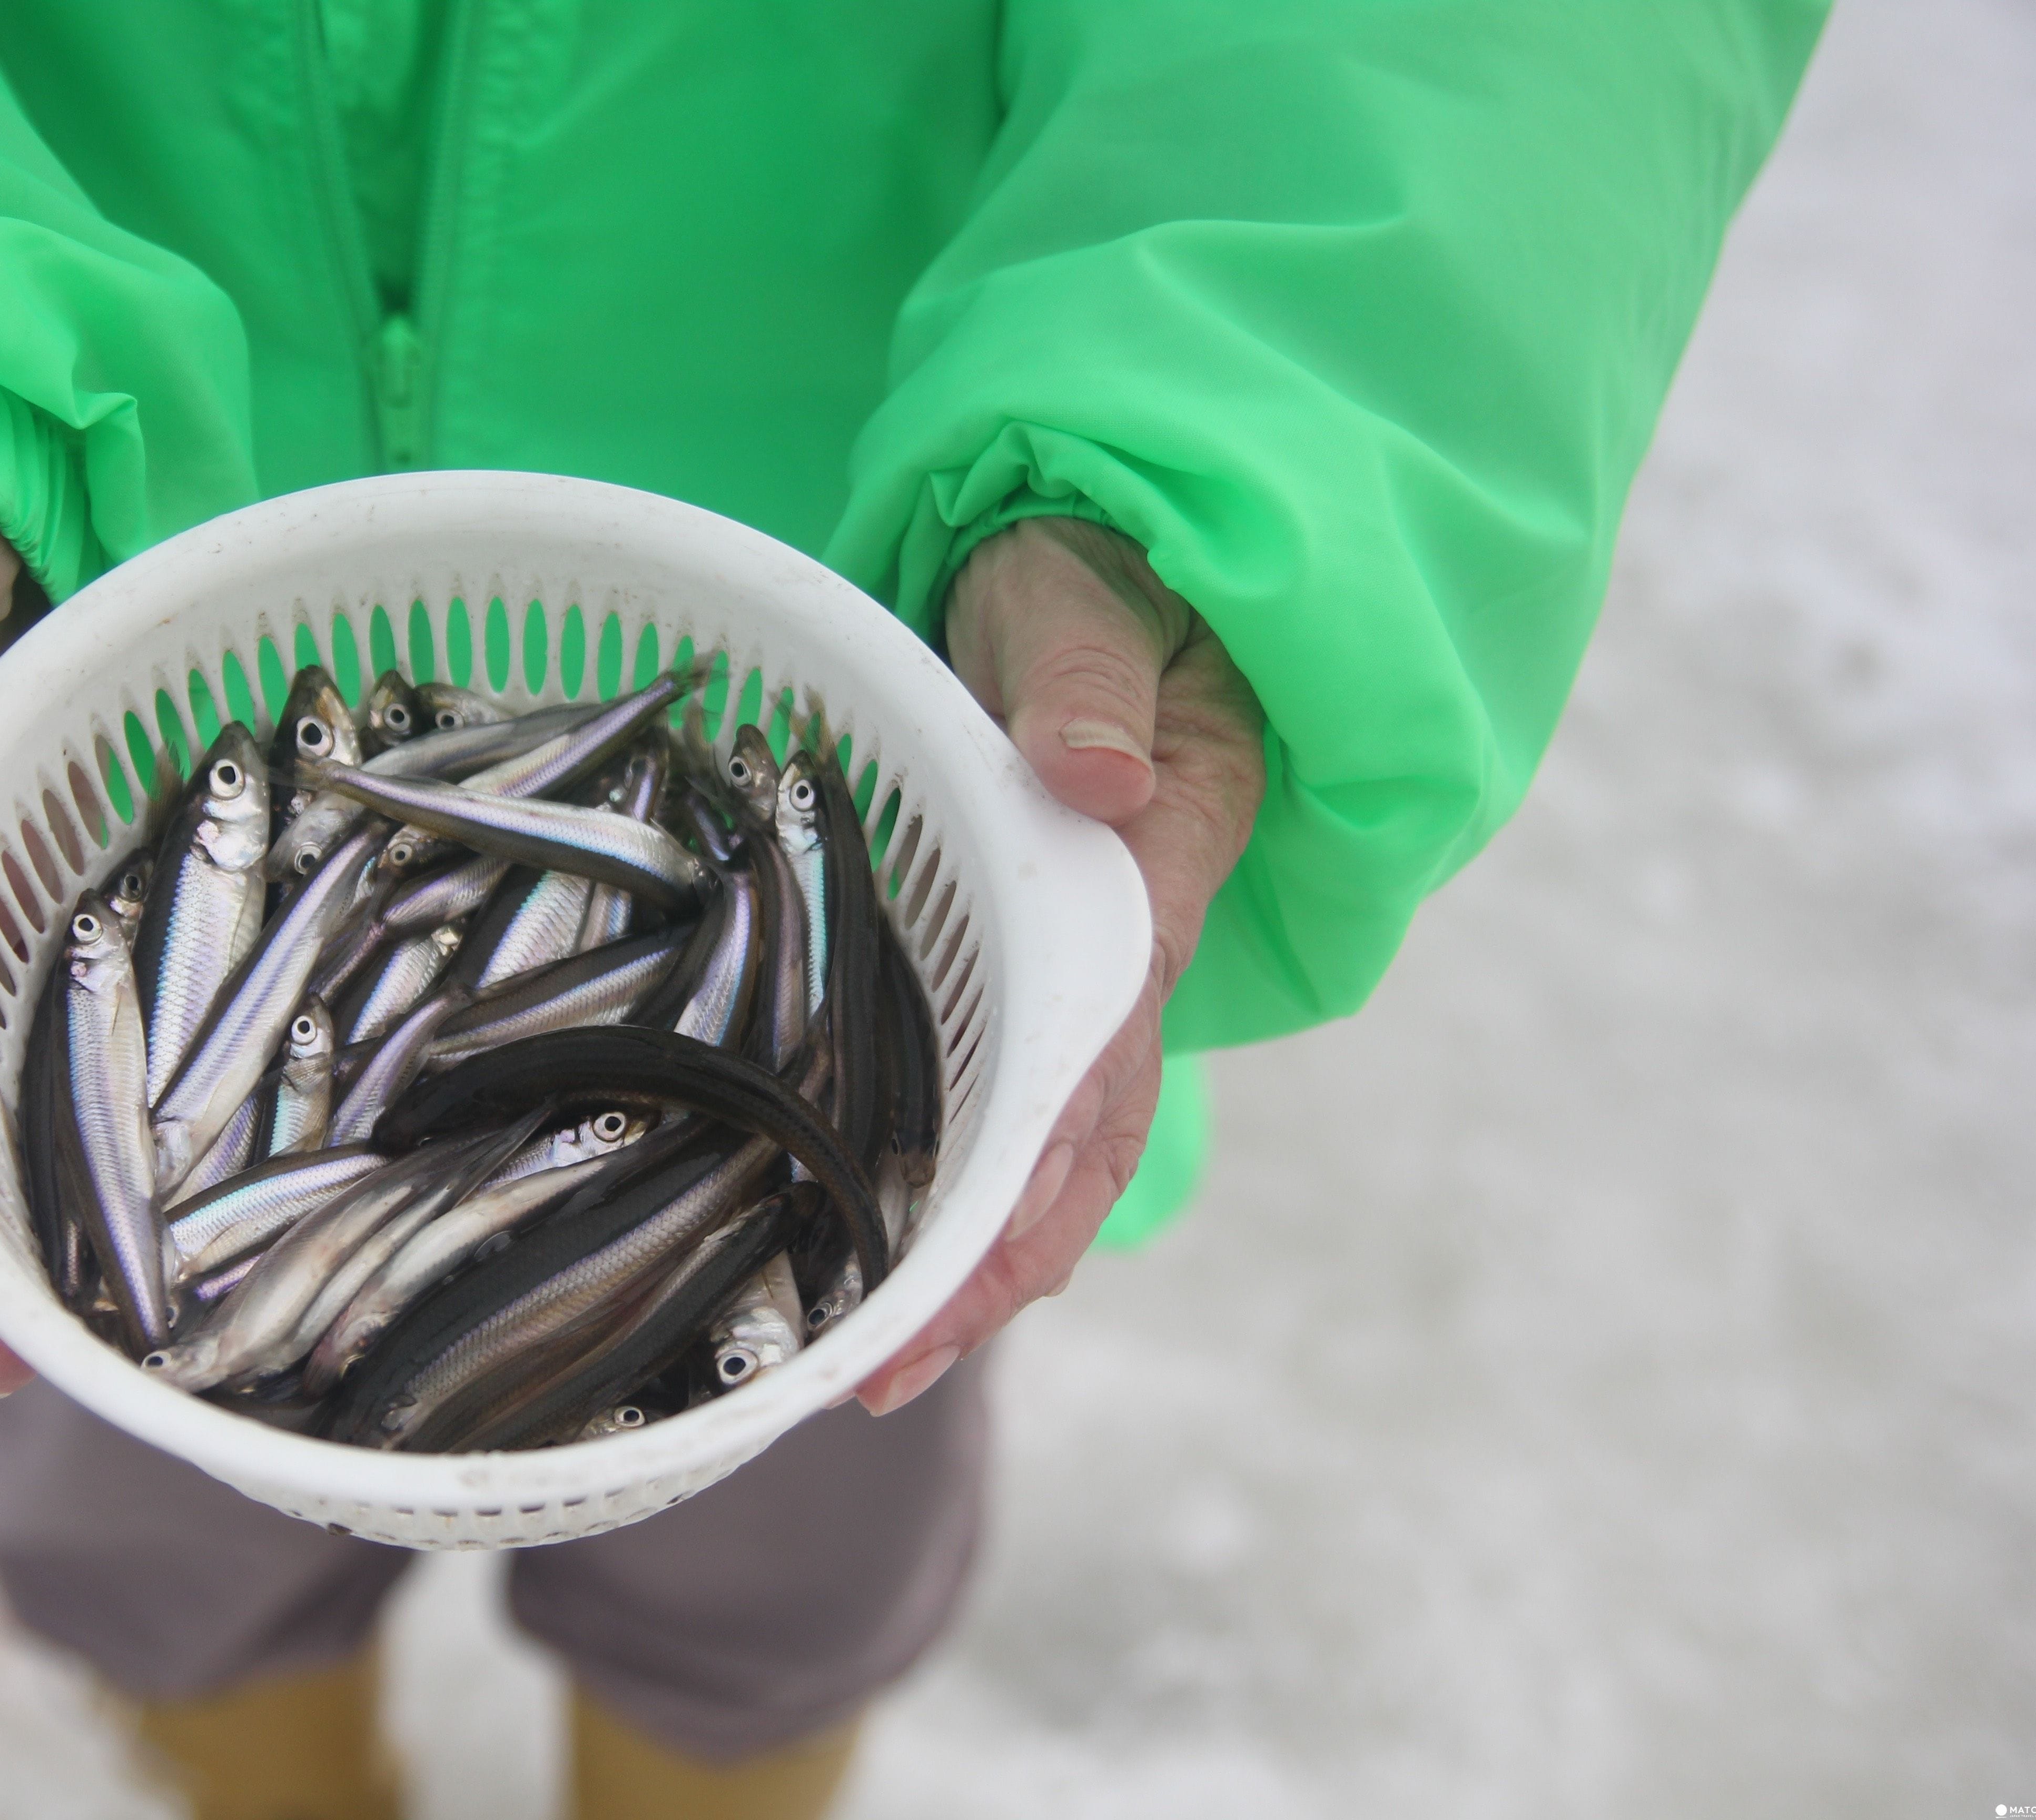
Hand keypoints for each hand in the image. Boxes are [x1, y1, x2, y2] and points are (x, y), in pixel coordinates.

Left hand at [856, 518, 1264, 1413]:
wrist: (1112, 561)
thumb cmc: (1092, 571)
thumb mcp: (1080, 595)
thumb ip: (1084, 674)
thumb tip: (1091, 774)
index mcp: (1155, 861)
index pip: (1097, 1044)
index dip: (1030, 1172)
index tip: (954, 1277)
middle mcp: (1139, 933)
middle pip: (1083, 1132)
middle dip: (993, 1264)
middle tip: (880, 1376)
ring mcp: (1103, 956)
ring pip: (1060, 1136)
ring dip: (983, 1252)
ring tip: (883, 1360)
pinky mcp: (1057, 954)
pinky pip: (1031, 1092)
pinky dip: (978, 1181)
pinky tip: (909, 1243)